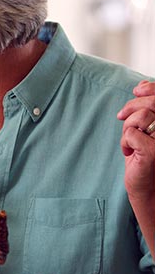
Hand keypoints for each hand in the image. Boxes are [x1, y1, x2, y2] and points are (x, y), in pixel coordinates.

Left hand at [117, 80, 154, 198]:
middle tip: (122, 117)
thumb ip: (146, 107)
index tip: (136, 92)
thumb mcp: (144, 128)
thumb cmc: (145, 155)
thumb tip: (141, 86)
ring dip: (127, 128)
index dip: (150, 89)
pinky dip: (125, 142)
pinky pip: (130, 134)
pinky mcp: (154, 152)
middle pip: (152, 103)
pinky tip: (130, 153)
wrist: (147, 186)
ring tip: (131, 142)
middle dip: (132, 107)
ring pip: (140, 117)